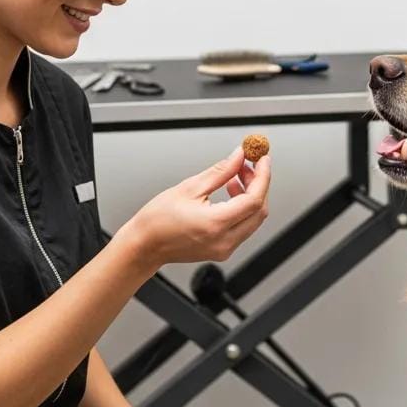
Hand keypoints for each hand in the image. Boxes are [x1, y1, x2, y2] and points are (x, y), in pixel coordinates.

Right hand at [117, 147, 269, 273]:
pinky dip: (242, 207)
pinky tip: (231, 192)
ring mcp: (224, 248)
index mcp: (216, 224)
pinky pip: (243, 226)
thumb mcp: (190, 187)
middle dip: (258, 183)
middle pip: (259, 210)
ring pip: (253, 219)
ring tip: (235, 175)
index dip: (263, 176)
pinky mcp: (222, 250)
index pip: (254, 199)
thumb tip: (239, 156)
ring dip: (250, 194)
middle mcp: (224, 240)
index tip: (263, 158)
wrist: (144, 245)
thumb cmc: (158, 220)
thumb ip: (220, 171)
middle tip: (248, 164)